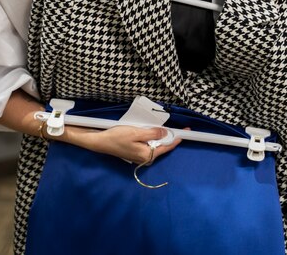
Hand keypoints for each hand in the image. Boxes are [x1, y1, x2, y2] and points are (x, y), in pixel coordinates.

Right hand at [64, 124, 181, 163]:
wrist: (101, 142)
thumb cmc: (117, 137)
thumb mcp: (137, 132)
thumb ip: (153, 133)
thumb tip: (166, 133)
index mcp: (147, 155)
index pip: (166, 147)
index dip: (176, 138)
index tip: (186, 132)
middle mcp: (145, 159)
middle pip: (162, 147)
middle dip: (169, 137)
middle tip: (177, 127)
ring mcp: (141, 157)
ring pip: (155, 146)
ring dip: (159, 137)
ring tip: (163, 128)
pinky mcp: (136, 153)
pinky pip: (149, 145)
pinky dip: (152, 138)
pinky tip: (150, 132)